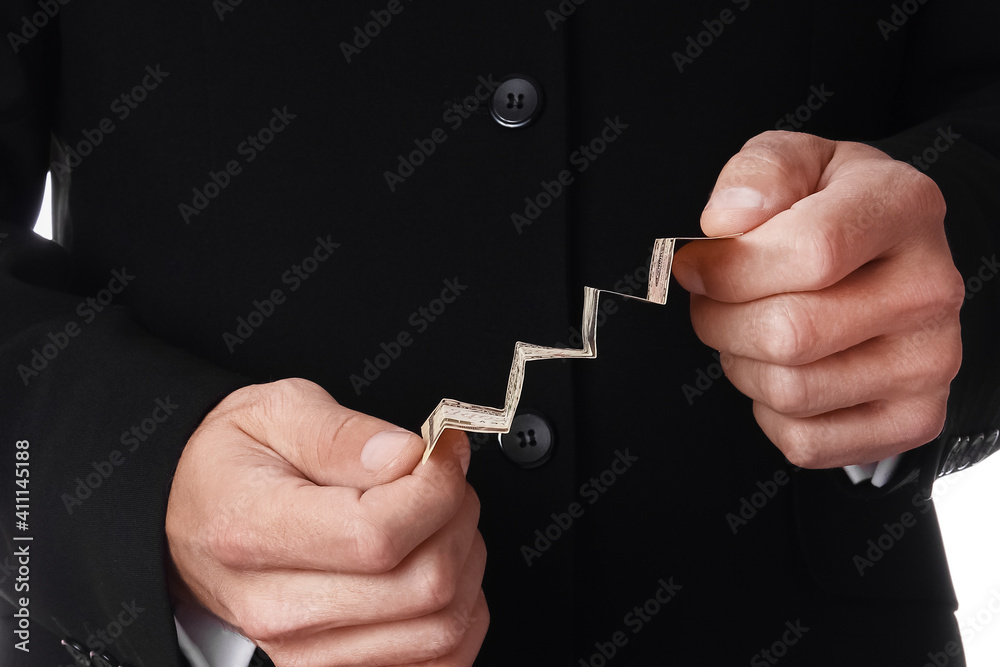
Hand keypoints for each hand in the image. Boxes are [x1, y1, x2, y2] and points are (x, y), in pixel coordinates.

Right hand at [166, 378, 487, 665]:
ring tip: (439, 520)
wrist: (186, 515)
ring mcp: (306, 652)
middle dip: (458, 518)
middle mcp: (277, 606)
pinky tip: (437, 567)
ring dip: (465, 564)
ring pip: (442, 630)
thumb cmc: (231, 465)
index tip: (443, 453)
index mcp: (253, 532)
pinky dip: (460, 615)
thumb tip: (406, 457)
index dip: (436, 489)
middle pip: (424, 586)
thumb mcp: (277, 413)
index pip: (379, 535)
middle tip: (445, 480)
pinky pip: (438, 665)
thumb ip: (345, 434)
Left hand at [672, 131, 963, 468]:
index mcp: (903, 207)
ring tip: (749, 331)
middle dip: (721, 320)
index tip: (697, 265)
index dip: (731, 268)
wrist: (890, 259)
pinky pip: (805, 441)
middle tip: (714, 302)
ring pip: (790, 391)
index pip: (813, 252)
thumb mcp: (796, 163)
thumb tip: (729, 220)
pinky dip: (769, 412)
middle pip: (789, 334)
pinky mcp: (914, 418)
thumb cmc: (831, 211)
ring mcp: (929, 362)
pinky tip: (784, 370)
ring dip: (741, 365)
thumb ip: (759, 173)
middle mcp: (929, 288)